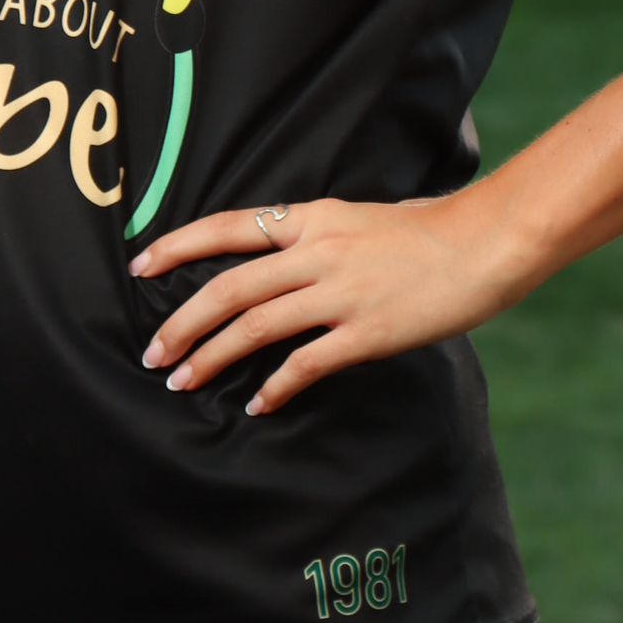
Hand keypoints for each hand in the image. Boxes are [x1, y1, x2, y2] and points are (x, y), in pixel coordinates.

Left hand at [130, 192, 509, 415]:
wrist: (484, 244)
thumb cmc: (428, 232)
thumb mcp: (359, 219)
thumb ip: (317, 236)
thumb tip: (281, 260)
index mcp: (313, 217)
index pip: (229, 227)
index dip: (178, 246)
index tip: (139, 265)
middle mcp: (318, 251)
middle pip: (229, 287)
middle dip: (181, 322)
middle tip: (152, 353)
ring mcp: (341, 292)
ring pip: (255, 326)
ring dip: (212, 358)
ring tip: (183, 382)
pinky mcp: (366, 331)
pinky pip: (305, 363)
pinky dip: (275, 386)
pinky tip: (258, 404)